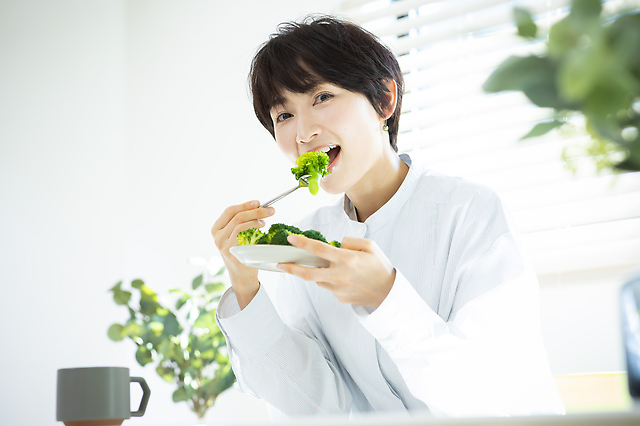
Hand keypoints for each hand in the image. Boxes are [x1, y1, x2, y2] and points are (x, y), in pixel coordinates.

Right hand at [211, 200, 274, 307]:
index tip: (258, 202)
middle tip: (270, 210)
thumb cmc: (241, 252)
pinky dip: (254, 229)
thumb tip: (259, 207)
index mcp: (216, 229)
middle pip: (237, 216)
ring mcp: (223, 245)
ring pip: (240, 224)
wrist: (241, 275)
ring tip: (265, 221)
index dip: (244, 205)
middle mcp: (217, 236)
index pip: (230, 211)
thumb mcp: (235, 236)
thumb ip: (241, 222)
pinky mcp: (232, 253)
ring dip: (256, 219)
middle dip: (255, 211)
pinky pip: (244, 236)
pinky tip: (262, 229)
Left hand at [277, 235, 395, 307]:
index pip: (319, 250)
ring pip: (319, 279)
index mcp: (347, 259)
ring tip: (332, 268)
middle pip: (308, 273)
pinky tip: (346, 279)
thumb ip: (351, 241)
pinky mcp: (339, 298)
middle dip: (291, 268)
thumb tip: (337, 244)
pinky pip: (329, 286)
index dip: (303, 243)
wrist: (388, 294)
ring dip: (318, 272)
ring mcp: (338, 288)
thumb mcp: (370, 246)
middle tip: (280, 264)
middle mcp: (340, 275)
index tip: (291, 239)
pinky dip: (332, 280)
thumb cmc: (380, 268)